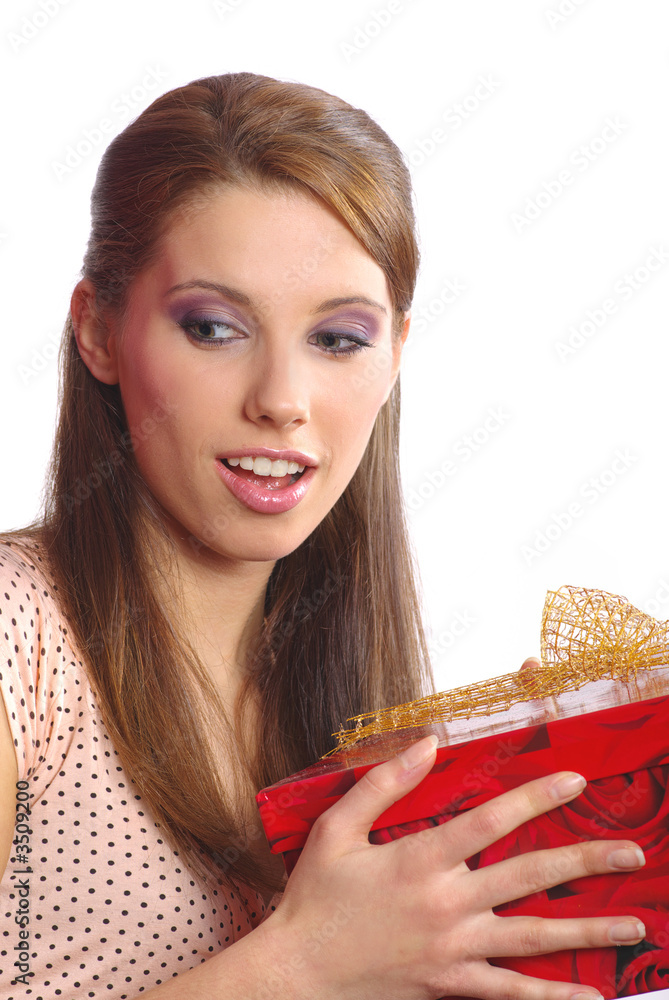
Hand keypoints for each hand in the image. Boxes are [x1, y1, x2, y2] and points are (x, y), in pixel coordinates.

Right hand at [262, 735, 644, 999]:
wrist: (298, 973)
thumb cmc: (315, 897)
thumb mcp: (337, 828)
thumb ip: (384, 784)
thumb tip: (427, 744)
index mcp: (420, 859)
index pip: (491, 821)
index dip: (536, 797)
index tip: (575, 781)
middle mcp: (448, 903)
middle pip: (529, 875)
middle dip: (585, 861)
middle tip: (632, 853)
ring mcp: (455, 948)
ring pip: (534, 937)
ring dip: (588, 929)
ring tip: (635, 924)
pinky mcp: (452, 984)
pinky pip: (512, 992)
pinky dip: (553, 995)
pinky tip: (590, 995)